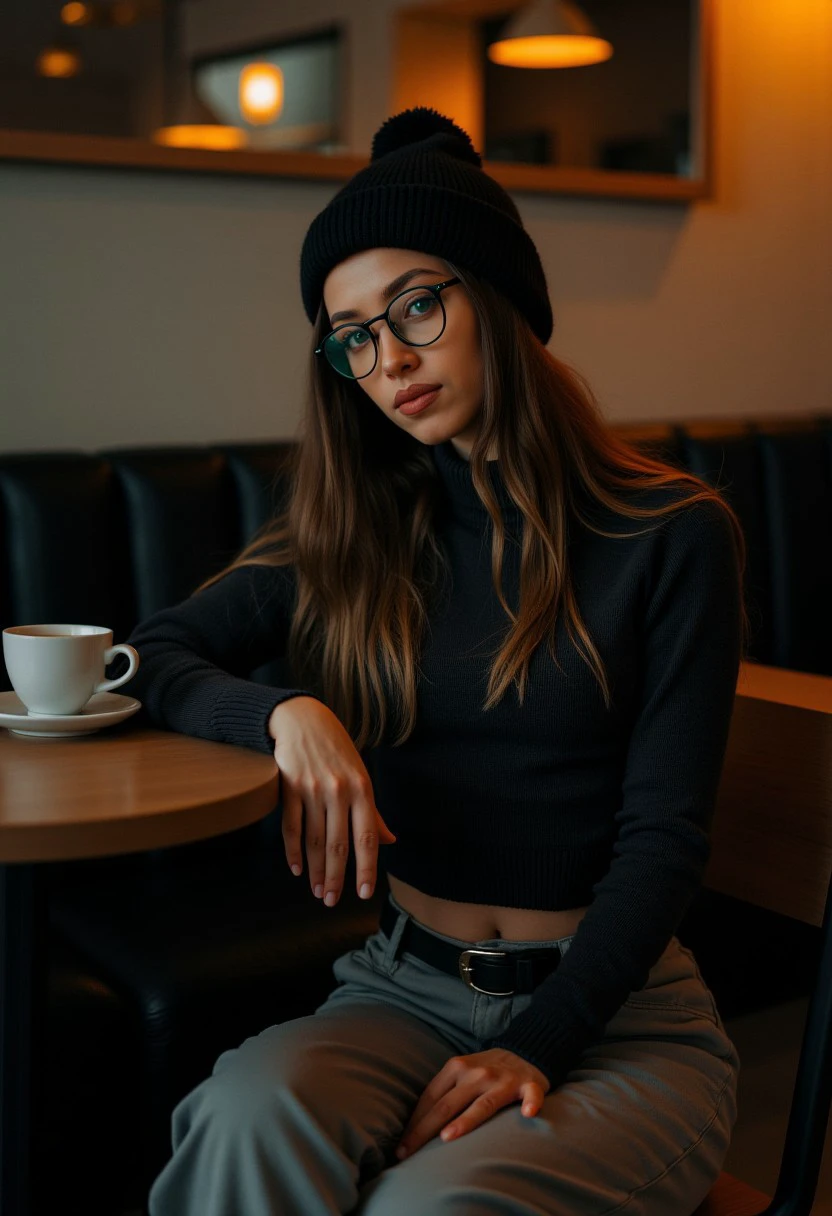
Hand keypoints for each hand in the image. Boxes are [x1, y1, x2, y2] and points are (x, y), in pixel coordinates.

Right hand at [269, 697, 395, 906]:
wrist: (302, 719)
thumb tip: (390, 841)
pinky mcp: (288, 787)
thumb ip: (373, 812)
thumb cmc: (337, 750)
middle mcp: (338, 791)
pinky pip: (291, 827)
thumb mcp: (360, 775)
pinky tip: (296, 868)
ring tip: (316, 891)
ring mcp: (312, 789)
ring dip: (315, 871)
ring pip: (314, 840)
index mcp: (362, 789)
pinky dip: (293, 851)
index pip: (366, 837)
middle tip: (331, 901)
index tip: (363, 893)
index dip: (366, 868)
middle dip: (335, 878)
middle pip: (337, 844)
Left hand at [395, 1049, 549, 1159]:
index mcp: (456, 1068)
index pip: (430, 1098)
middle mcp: (477, 1073)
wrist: (524, 1051)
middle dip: (425, 1131)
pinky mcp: (529, 1086)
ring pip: (482, 1104)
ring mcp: (503, 1080)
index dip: (414, 1122)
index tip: (401, 1147)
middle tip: (408, 1153)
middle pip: (447, 1105)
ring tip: (448, 1137)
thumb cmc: (484, 1071)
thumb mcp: (460, 1073)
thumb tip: (412, 1125)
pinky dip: (530, 1103)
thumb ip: (442, 1092)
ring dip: (465, 1121)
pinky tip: (528, 1114)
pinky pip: (531, 1095)